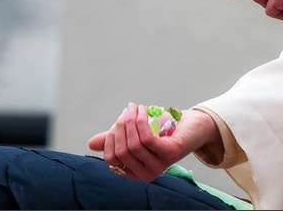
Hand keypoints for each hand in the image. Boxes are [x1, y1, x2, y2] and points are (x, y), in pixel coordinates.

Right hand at [87, 103, 219, 181]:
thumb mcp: (135, 133)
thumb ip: (115, 139)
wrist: (190, 124)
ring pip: (133, 144)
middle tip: (128, 110)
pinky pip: (146, 140)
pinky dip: (141, 122)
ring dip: (131, 121)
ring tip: (136, 108)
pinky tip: (143, 111)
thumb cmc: (162, 129)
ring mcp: (158, 166)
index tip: (120, 120)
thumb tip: (92, 144)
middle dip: (121, 126)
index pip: (111, 157)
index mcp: (134, 171)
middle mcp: (145, 174)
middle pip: (121, 150)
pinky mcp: (169, 154)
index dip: (111, 137)